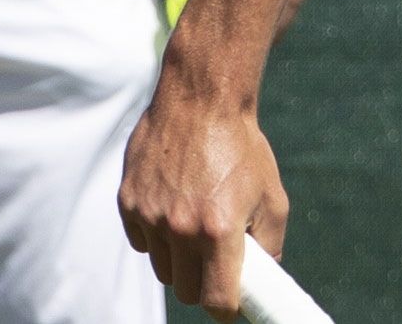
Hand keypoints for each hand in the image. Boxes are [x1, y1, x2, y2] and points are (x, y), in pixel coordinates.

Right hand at [121, 71, 289, 319]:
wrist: (202, 97)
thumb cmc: (242, 146)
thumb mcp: (272, 198)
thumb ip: (269, 245)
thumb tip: (263, 277)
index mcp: (218, 230)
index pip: (215, 301)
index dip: (227, 308)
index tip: (232, 303)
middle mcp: (180, 227)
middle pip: (185, 291)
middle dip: (203, 284)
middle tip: (215, 264)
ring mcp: (149, 214)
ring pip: (162, 267)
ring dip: (179, 259)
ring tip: (194, 225)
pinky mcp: (129, 200)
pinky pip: (141, 240)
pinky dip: (155, 235)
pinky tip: (172, 206)